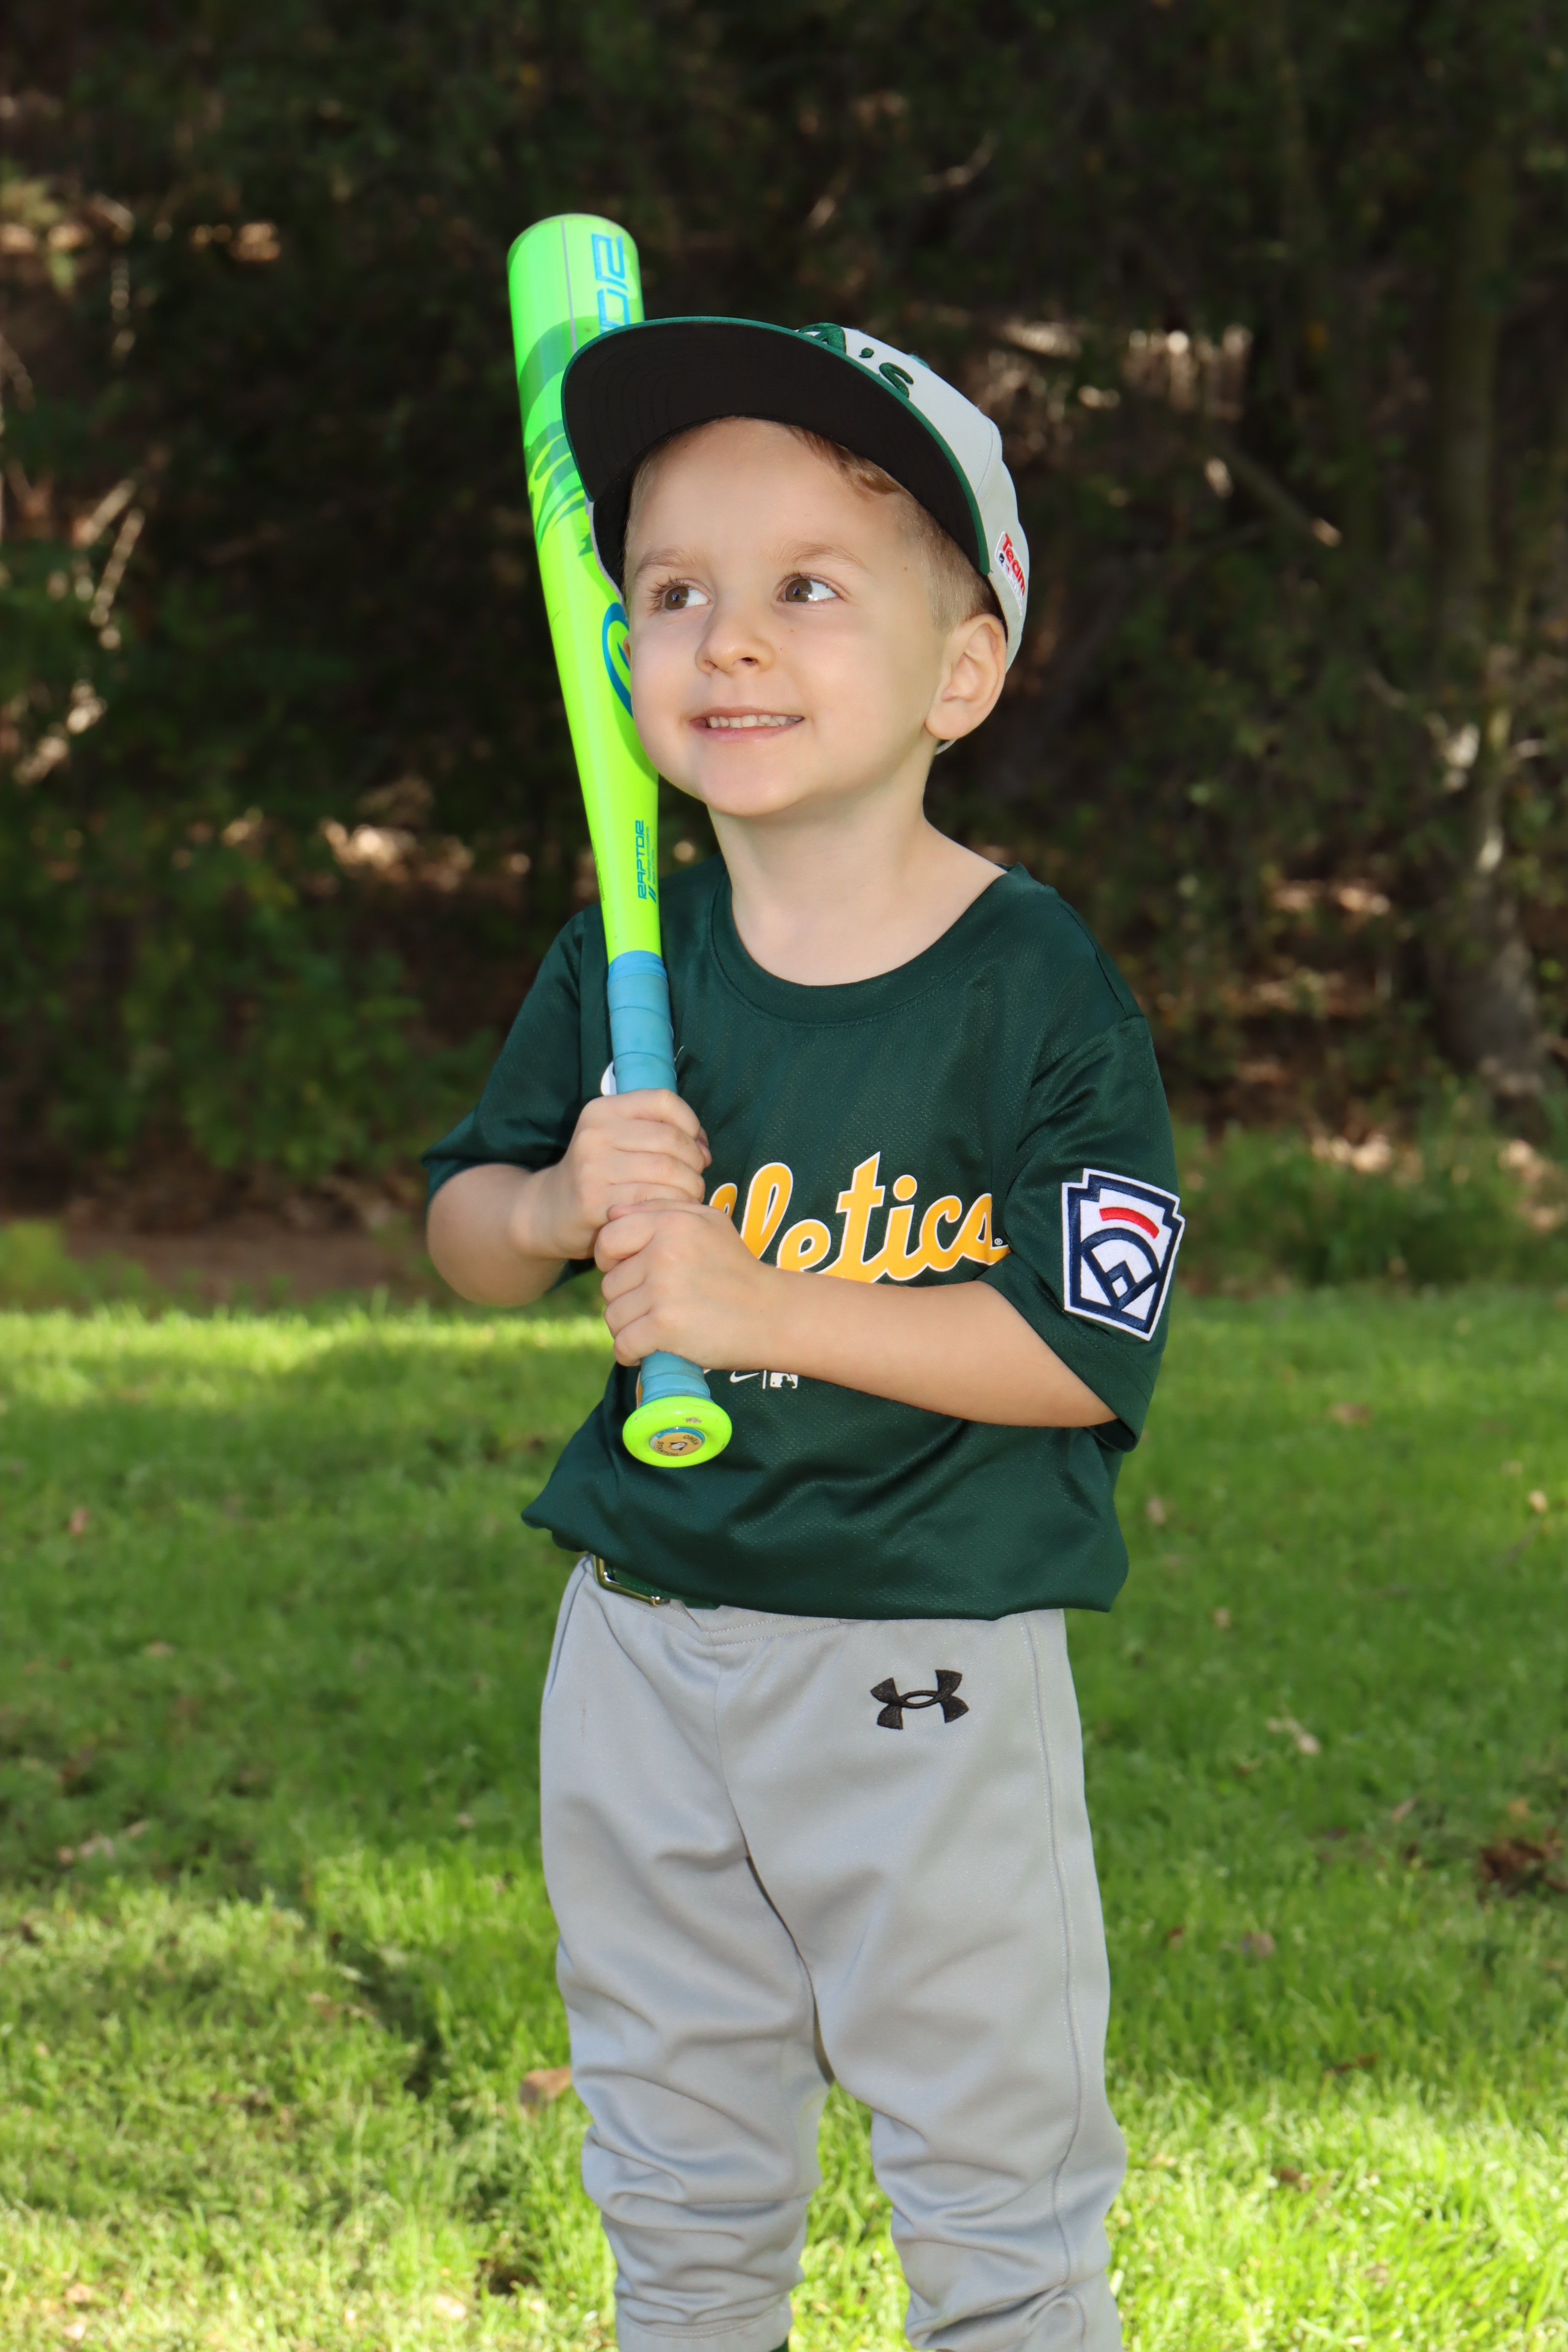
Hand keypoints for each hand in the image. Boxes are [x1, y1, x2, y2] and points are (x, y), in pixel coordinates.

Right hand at [522, 1091, 710, 1262]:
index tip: (697, 1146)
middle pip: (671, 1139)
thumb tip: (704, 1148)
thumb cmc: (598, 1174)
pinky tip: (670, 1211)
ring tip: (687, 1196)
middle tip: (695, 1179)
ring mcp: (593, 1168)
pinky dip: (673, 1206)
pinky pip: (654, 1200)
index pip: (663, 1100)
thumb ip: (658, 1132)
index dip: (691, 1122)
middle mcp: (595, 1133)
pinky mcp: (595, 1202)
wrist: (550, 1210)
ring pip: (668, 1171)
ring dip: (691, 1187)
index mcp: (603, 1110)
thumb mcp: (617, 1139)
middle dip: (695, 1162)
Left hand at [596, 1200, 783, 1369]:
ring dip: (628, 1328)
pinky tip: (647, 1352)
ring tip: (655, 1328)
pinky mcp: (666, 1326)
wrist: (773, 1314)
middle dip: (625, 1300)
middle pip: (609, 1283)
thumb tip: (612, 1214)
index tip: (630, 1275)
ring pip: (613, 1315)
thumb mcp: (709, 1221)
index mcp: (671, 1223)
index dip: (610, 1260)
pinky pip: (623, 1343)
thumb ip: (660, 1209)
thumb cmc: (737, 1269)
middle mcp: (664, 1252)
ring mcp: (664, 1290)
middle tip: (654, 1308)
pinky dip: (630, 1353)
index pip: (608, 1238)